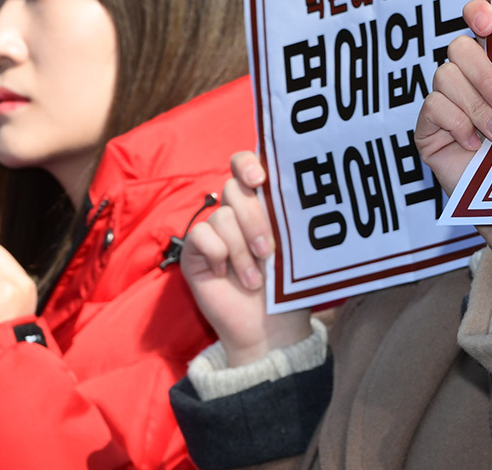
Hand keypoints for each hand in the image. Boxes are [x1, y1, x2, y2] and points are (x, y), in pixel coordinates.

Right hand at [179, 152, 312, 366]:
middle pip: (233, 188)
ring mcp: (214, 231)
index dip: (247, 164)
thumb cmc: (286, 287)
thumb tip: (296, 187)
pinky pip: (201, 235)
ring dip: (241, 251)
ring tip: (254, 279)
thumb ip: (287, 217)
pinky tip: (224, 274)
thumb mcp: (293, 248)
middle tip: (268, 252)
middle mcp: (235, 212)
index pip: (245, 165)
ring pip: (222, 216)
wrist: (269, 327)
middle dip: (254, 220)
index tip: (260, 179)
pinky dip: (217, 255)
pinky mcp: (195, 251)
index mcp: (261, 204)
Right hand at [416, 0, 491, 299]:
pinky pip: (432, 107)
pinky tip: (476, 146)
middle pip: (459, 46)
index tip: (490, 21)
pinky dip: (456, 122)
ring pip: (445, 76)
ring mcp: (446, 104)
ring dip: (477, 105)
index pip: (479, 21)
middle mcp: (469, 79)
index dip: (479, 12)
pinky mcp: (429, 131)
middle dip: (485, 73)